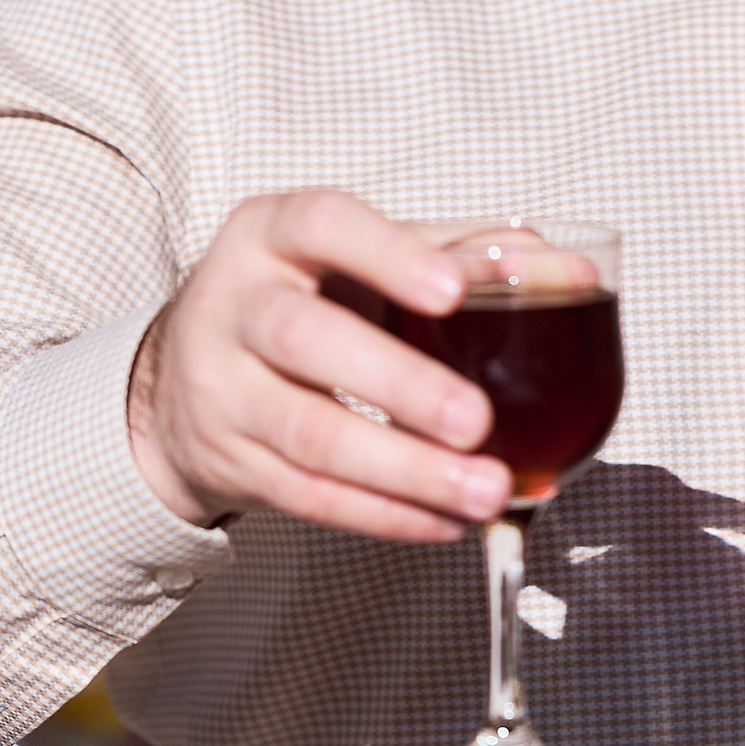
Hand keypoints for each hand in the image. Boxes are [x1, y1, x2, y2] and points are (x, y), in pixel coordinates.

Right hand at [127, 190, 509, 545]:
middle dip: (399, 385)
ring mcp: (221, 390)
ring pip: (310, 436)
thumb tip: (567, 268)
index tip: (453, 290)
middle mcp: (232, 304)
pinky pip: (308, 497)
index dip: (387, 256)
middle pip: (306, 340)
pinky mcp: (228, 462)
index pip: (321, 225)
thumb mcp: (354, 259)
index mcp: (269, 234)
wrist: (177, 377)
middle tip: (479, 421)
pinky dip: (384, 515)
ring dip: (405, 470)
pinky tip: (444, 520)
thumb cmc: (295, 299)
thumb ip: (456, 253)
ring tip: (485, 489)